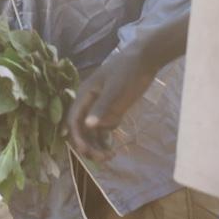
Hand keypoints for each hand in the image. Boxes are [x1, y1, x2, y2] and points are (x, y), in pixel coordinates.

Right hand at [68, 47, 157, 161]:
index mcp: (84, 95)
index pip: (74, 120)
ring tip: (110, 156)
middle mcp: (89, 103)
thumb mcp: (115, 90)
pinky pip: (103, 129)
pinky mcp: (111, 110)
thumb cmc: (127, 72)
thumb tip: (88, 126)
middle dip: (88, 145)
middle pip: (82, 128)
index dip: (77, 137)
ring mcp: (100, 107)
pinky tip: (113, 149)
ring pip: (92, 131)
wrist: (144, 60)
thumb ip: (102, 108)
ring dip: (97, 145)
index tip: (86, 151)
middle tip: (103, 158)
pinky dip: (105, 140)